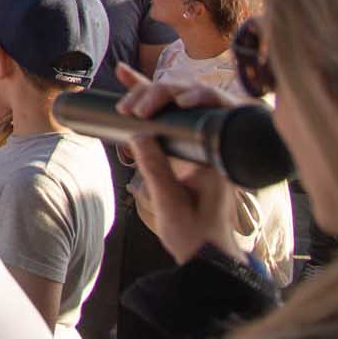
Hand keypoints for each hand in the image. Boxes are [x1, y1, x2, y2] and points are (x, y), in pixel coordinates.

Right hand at [115, 62, 243, 263]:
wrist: (209, 261)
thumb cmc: (196, 238)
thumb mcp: (170, 204)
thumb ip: (155, 169)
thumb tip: (136, 134)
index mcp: (213, 155)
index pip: (192, 109)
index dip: (166, 97)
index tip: (139, 108)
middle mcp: (209, 147)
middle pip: (182, 102)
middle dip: (151, 94)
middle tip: (125, 107)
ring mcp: (199, 150)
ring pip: (174, 108)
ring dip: (148, 94)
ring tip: (124, 77)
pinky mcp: (187, 157)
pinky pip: (169, 123)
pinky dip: (151, 108)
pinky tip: (134, 93)